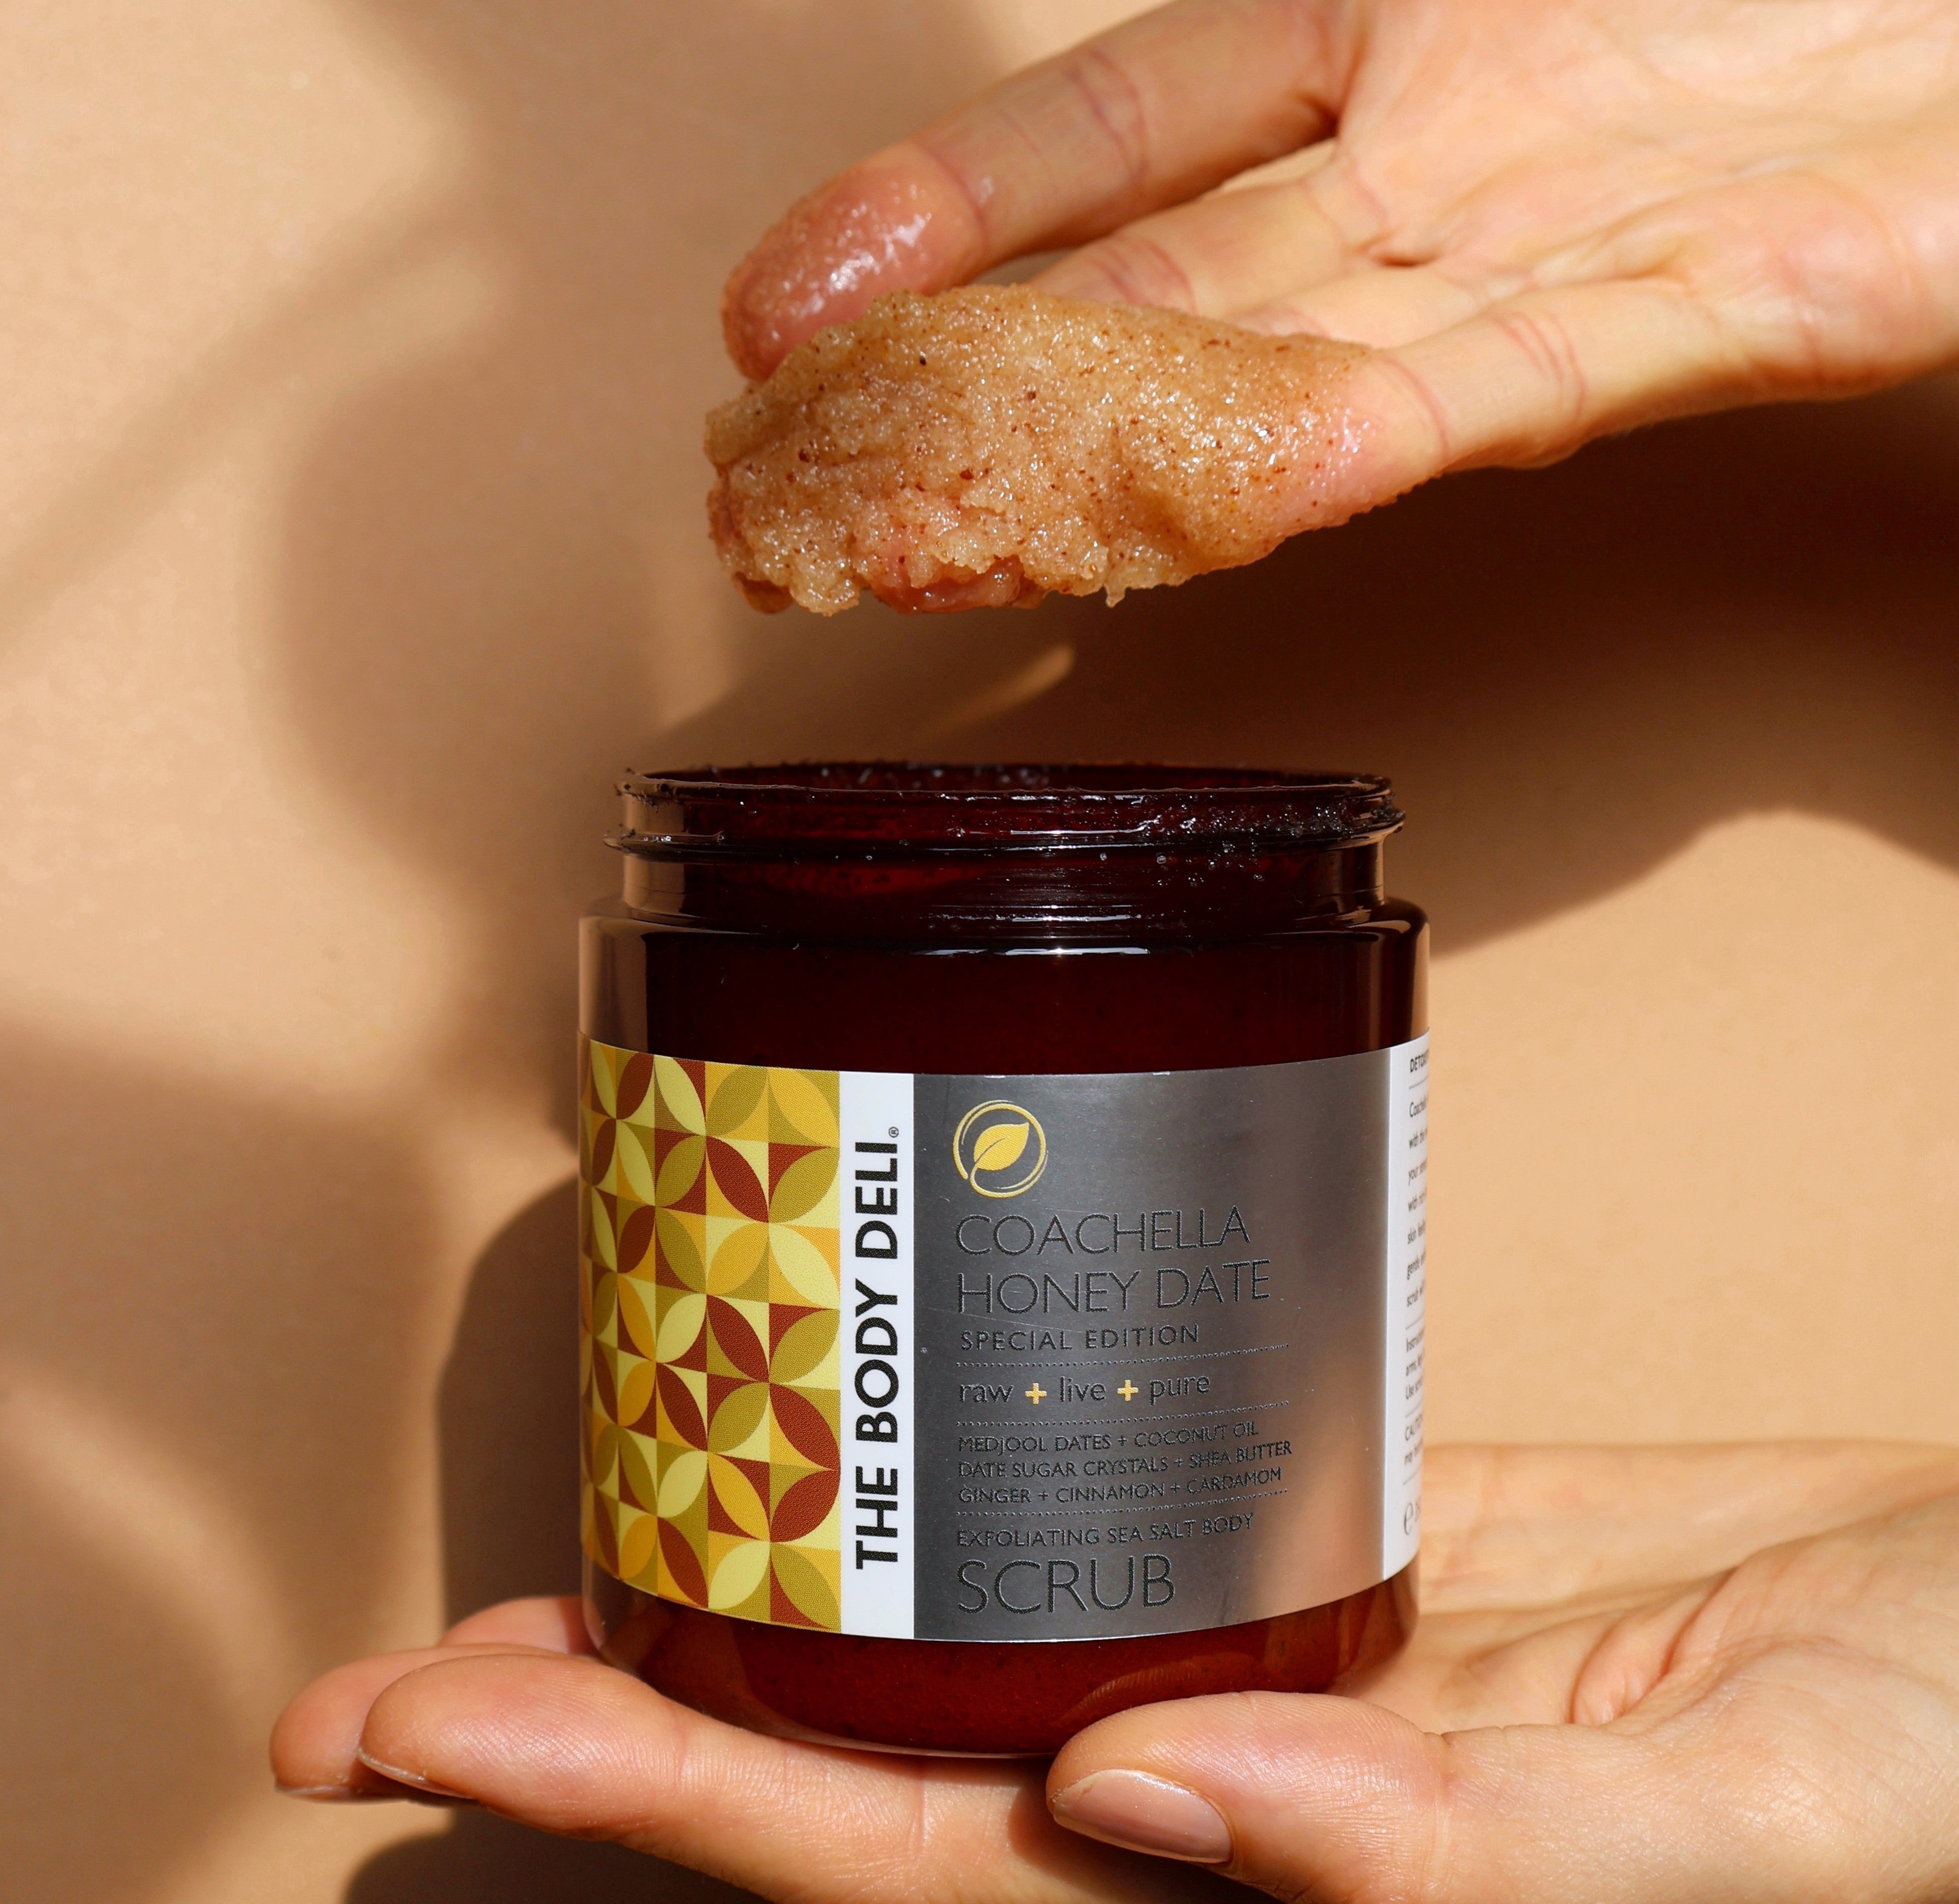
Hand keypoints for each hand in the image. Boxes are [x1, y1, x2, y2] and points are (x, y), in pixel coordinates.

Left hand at [273, 1442, 1958, 1903]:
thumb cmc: (1939, 1761)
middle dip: (621, 1732)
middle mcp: (1221, 1804)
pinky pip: (1083, 1522)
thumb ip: (1485, 1866)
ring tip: (546, 1570)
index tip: (456, 1728)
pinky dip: (941, 1499)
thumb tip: (1192, 1815)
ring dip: (747, 1623)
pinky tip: (847, 1454)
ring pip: (948, 1661)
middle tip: (386, 1680)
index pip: (918, 1876)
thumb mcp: (1760, 1830)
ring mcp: (1268, 1658)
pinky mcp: (1330, 1532)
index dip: (677, 1811)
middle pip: (873, 1779)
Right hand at [722, 0, 1958, 530]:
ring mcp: (1565, 248)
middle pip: (1163, 284)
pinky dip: (1399, 423)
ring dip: (1133, 450)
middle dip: (975, 380)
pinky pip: (1531, 374)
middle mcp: (1439, 167)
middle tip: (810, 480)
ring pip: (1301, 364)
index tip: (790, 309)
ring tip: (973, 521)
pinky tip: (1276, 475)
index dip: (941, 209)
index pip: (1112, 125)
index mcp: (1379, 24)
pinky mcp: (1729, 308)